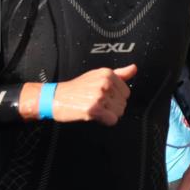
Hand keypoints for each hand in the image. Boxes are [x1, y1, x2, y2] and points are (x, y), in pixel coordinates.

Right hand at [19, 64, 135, 124]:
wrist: (55, 98)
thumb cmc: (76, 88)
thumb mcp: (97, 76)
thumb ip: (119, 74)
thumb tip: (134, 68)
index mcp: (107, 74)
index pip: (127, 92)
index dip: (115, 98)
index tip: (104, 96)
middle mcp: (104, 83)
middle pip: (124, 104)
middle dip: (112, 106)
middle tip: (96, 103)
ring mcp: (99, 96)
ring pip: (119, 113)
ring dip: (108, 114)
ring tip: (94, 108)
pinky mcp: (94, 109)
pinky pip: (112, 120)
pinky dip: (104, 121)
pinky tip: (94, 115)